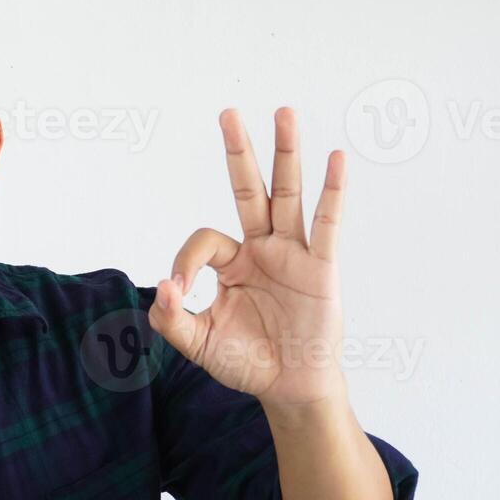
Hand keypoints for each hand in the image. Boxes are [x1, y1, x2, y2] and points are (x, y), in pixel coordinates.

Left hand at [146, 107, 348, 407]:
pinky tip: (336, 159)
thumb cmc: (245, 362)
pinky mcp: (321, 268)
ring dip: (286, 154)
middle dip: (239, 153)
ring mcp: (293, 254)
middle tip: (228, 113)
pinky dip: (332, 192)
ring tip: (284, 112)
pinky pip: (327, 224)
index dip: (186, 262)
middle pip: (249, 190)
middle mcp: (262, 249)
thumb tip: (162, 286)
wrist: (288, 387)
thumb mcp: (197, 343)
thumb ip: (171, 319)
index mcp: (232, 264)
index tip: (178, 292)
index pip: (204, 240)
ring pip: (288, 195)